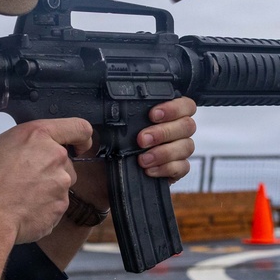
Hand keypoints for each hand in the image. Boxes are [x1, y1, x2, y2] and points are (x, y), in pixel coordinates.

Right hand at [0, 118, 92, 278]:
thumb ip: (12, 147)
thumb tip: (8, 154)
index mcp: (37, 135)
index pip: (78, 128)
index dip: (81, 138)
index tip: (80, 145)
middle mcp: (55, 156)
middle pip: (64, 161)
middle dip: (49, 170)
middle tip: (24, 180)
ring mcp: (60, 183)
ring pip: (60, 184)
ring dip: (46, 190)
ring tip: (20, 197)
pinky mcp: (60, 207)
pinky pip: (55, 205)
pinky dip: (43, 208)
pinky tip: (22, 210)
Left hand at [38, 97, 197, 269]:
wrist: (92, 179)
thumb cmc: (99, 148)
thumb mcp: (104, 126)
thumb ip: (118, 112)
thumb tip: (116, 99)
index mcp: (158, 114)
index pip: (183, 104)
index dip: (173, 107)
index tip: (153, 114)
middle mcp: (170, 131)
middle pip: (187, 125)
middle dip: (165, 132)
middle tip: (141, 140)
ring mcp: (174, 151)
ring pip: (187, 146)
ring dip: (164, 152)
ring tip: (142, 159)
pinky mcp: (172, 171)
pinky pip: (182, 168)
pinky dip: (166, 168)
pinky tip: (148, 171)